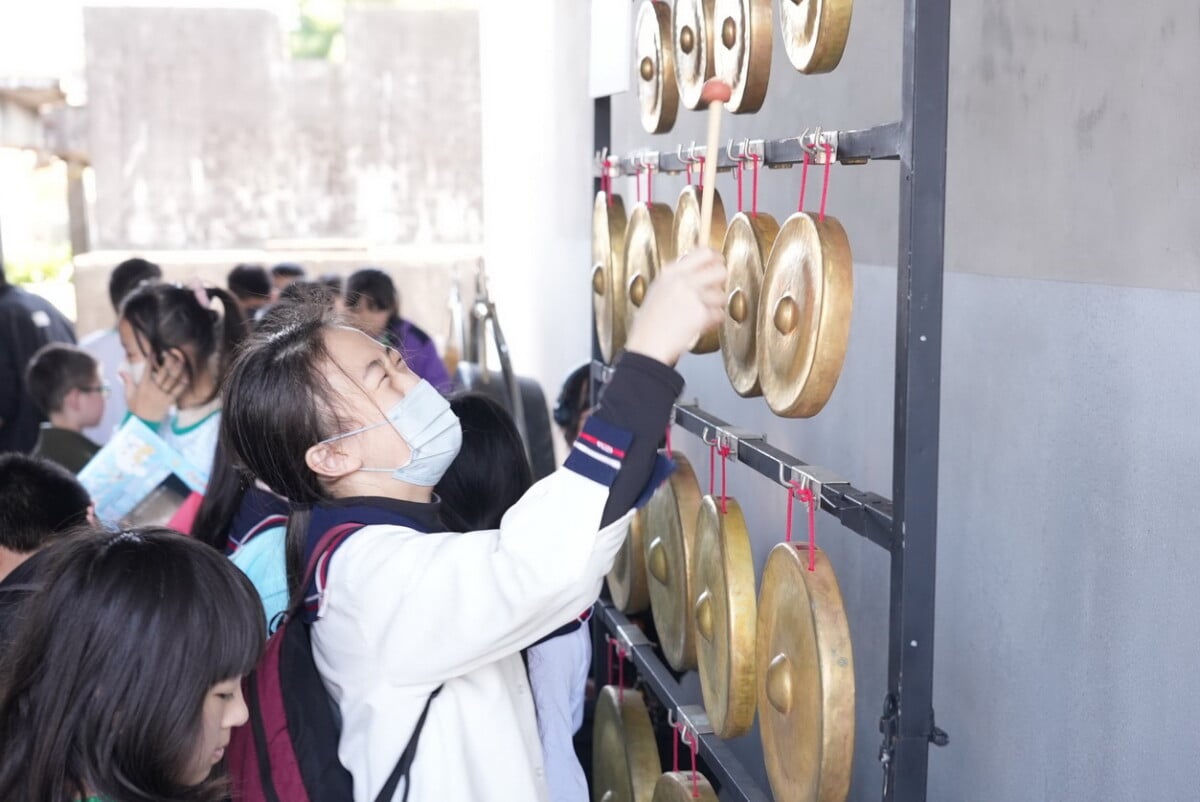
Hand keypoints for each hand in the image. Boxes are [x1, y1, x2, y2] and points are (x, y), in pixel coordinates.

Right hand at [122, 352, 188, 422]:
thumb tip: (121, 370)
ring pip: (172, 379)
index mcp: (143, 385)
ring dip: (178, 369)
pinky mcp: (170, 401)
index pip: (147, 369)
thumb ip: (127, 381)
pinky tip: (187, 376)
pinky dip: (183, 383)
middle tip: (173, 353)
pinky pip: (178, 390)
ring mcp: (163, 394)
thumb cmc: (135, 408)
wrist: (143, 423)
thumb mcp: (128, 394)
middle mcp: (154, 388)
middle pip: (163, 372)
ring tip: (182, 361)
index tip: (154, 351)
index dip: (151, 359)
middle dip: (169, 361)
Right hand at [624, 248, 725, 365]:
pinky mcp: (700, 314)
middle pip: (719, 271)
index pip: (704, 253)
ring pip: (721, 295)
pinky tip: (700, 326)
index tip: (718, 264)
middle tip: (714, 291)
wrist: (646, 346)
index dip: (716, 259)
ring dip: (715, 307)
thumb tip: (700, 272)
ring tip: (700, 315)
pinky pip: (719, 315)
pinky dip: (713, 322)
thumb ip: (677, 279)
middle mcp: (682, 281)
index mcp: (670, 272)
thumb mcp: (657, 291)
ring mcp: (692, 296)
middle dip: (720, 283)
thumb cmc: (648, 325)